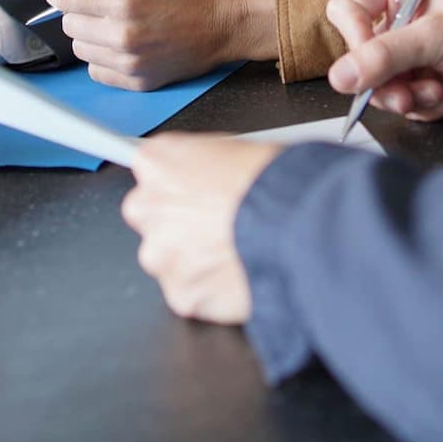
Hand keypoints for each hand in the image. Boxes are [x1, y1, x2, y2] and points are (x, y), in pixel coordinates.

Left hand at [44, 0, 276, 89]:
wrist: (230, 22)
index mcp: (125, 0)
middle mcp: (124, 35)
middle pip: (69, 24)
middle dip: (80, 9)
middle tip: (105, 1)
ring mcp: (131, 62)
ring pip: (81, 49)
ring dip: (91, 33)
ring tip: (118, 21)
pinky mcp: (139, 81)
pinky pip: (97, 71)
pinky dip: (104, 56)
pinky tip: (125, 42)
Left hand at [122, 133, 281, 324]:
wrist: (295, 226)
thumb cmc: (274, 181)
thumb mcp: (238, 146)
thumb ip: (206, 163)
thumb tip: (213, 173)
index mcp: (157, 161)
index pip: (153, 171)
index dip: (182, 184)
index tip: (196, 191)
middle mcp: (147, 207)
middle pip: (154, 219)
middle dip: (181, 225)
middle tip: (220, 225)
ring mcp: (160, 255)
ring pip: (171, 261)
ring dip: (195, 261)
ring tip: (236, 252)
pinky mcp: (180, 295)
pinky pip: (193, 295)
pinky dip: (213, 291)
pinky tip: (241, 275)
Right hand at [324, 0, 442, 121]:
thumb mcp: (440, 37)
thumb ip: (387, 55)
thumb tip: (341, 75)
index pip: (347, 12)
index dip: (354, 40)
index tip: (371, 63)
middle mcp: (400, 23)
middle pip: (360, 59)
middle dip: (386, 82)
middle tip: (408, 92)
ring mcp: (412, 56)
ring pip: (381, 88)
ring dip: (409, 98)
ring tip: (439, 91)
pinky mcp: (425, 84)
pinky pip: (404, 105)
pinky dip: (426, 107)